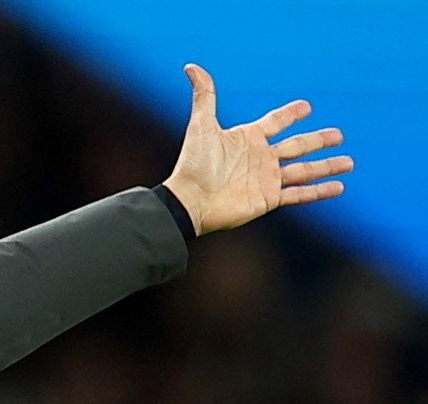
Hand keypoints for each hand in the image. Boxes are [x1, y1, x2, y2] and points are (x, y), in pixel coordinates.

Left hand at [162, 64, 353, 235]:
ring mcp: (266, 179)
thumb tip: (190, 67)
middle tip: (339, 134)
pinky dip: (319, 191)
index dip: (291, 114)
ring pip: (304, 170)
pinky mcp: (269, 198)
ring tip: (349, 162)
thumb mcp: (202, 125)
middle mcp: (260, 157)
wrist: (190, 200)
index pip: (276, 122)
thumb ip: (204, 96)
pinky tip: (339, 187)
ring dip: (327, 165)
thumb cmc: (193, 164)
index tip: (307, 107)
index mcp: (248, 138)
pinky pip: (300, 194)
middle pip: (297, 145)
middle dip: (318, 140)